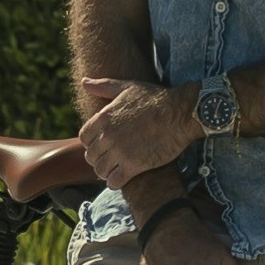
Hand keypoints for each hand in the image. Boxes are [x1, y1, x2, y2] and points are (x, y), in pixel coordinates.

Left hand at [78, 77, 197, 190]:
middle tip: (111, 159)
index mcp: (104, 118)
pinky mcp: (134, 165)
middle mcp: (108, 136)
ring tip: (115, 169)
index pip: (84, 138)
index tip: (103, 144)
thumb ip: (103, 86)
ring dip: (106, 172)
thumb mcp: (127, 87)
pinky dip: (115, 182)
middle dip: (99, 158)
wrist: (180, 113)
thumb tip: (84, 82)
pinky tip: (122, 177)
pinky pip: (114, 181)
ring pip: (100, 170)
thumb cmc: (155, 98)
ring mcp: (120, 151)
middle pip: (91, 156)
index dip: (92, 142)